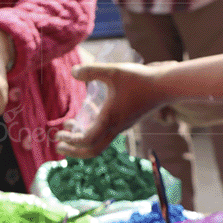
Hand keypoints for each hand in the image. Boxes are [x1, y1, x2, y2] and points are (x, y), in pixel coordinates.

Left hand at [55, 62, 169, 157]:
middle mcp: (115, 127)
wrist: (164, 86)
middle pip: (93, 151)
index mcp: (109, 119)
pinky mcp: (126, 121)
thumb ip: (92, 71)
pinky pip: (106, 133)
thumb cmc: (139, 79)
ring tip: (67, 129)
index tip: (60, 132)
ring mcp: (121, 126)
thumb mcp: (113, 71)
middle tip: (58, 146)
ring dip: (82, 140)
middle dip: (74, 151)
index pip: (87, 140)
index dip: (71, 140)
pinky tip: (86, 113)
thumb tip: (73, 71)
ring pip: (99, 143)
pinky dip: (92, 130)